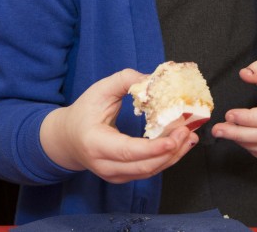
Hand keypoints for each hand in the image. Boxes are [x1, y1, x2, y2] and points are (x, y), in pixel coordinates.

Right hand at [39, 69, 196, 182]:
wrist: (67, 138)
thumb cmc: (84, 112)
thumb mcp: (100, 90)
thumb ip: (126, 80)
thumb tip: (153, 79)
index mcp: (95, 143)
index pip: (127, 151)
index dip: (153, 148)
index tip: (174, 138)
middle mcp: (103, 164)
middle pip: (143, 166)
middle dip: (170, 151)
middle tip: (188, 131)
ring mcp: (113, 174)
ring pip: (148, 171)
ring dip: (173, 156)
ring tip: (189, 137)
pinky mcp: (122, 176)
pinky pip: (148, 171)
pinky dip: (166, 159)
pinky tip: (179, 144)